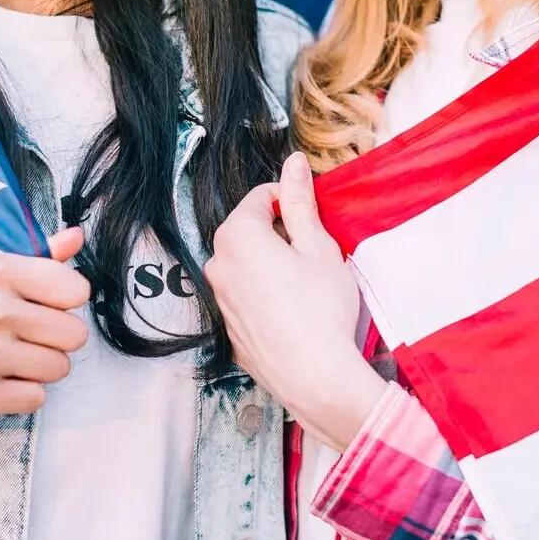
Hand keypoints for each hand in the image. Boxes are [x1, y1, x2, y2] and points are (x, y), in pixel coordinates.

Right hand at [0, 228, 90, 458]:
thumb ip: (32, 258)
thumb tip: (77, 236)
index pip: (75, 289)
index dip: (63, 302)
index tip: (41, 307)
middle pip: (74, 334)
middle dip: (54, 340)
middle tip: (21, 339)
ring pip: (59, 368)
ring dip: (38, 369)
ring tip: (4, 360)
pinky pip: (37, 398)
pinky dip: (19, 395)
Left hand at [204, 153, 386, 451]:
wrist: (313, 376)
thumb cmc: (321, 309)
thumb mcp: (319, 247)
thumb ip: (301, 201)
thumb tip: (294, 163)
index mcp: (237, 236)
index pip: (260, 197)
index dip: (291, 200)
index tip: (312, 217)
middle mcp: (217, 265)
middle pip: (249, 230)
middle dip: (280, 233)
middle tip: (314, 253)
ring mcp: (219, 299)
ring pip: (246, 264)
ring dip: (271, 264)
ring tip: (306, 284)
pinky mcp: (228, 328)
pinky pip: (245, 296)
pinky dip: (264, 294)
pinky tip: (293, 311)